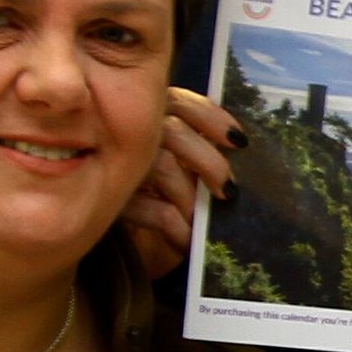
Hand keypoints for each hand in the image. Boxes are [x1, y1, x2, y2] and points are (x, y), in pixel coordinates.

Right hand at [119, 89, 241, 278]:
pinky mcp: (112, 205)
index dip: (210, 116)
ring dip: (190, 197)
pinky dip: (177, 226)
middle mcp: (127, 136)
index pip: (178, 102)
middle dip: (208, 161)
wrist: (132, 249)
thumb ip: (197, 151)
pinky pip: (153, 209)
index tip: (239, 141)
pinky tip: (187, 239)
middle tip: (229, 191)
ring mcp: (114, 168)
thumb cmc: (165, 204)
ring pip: (162, 166)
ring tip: (202, 221)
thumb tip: (237, 147)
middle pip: (171, 130)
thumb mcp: (184, 173)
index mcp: (148, 121)